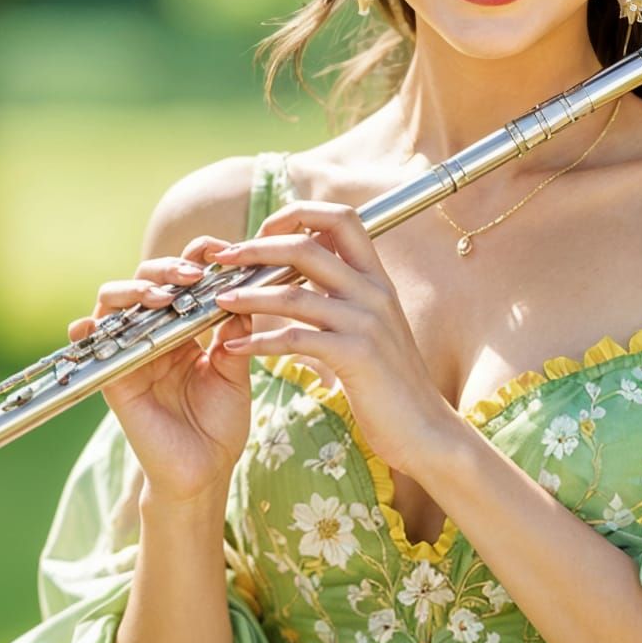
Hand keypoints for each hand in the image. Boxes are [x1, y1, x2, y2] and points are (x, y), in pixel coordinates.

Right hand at [66, 236, 256, 506]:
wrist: (203, 471)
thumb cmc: (220, 424)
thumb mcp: (235, 372)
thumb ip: (235, 334)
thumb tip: (242, 294)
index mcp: (187, 328)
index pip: (186, 278)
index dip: (200, 257)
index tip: (224, 251)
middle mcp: (155, 333)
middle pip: (149, 279)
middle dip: (170, 268)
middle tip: (196, 275)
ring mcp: (131, 351)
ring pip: (116, 299)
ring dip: (138, 289)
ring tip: (165, 296)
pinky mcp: (114, 376)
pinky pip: (93, 343)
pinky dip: (88, 328)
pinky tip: (95, 324)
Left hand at [209, 200, 460, 479]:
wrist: (423, 427)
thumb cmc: (391, 380)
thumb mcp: (373, 324)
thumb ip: (346, 293)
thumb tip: (309, 266)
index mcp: (377, 278)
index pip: (340, 218)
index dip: (298, 214)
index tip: (263, 230)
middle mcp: (374, 291)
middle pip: (307, 246)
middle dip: (257, 248)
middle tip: (223, 259)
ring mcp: (367, 322)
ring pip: (293, 292)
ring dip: (247, 295)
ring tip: (218, 301)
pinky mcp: (356, 355)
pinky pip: (295, 338)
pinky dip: (258, 342)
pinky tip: (233, 349)